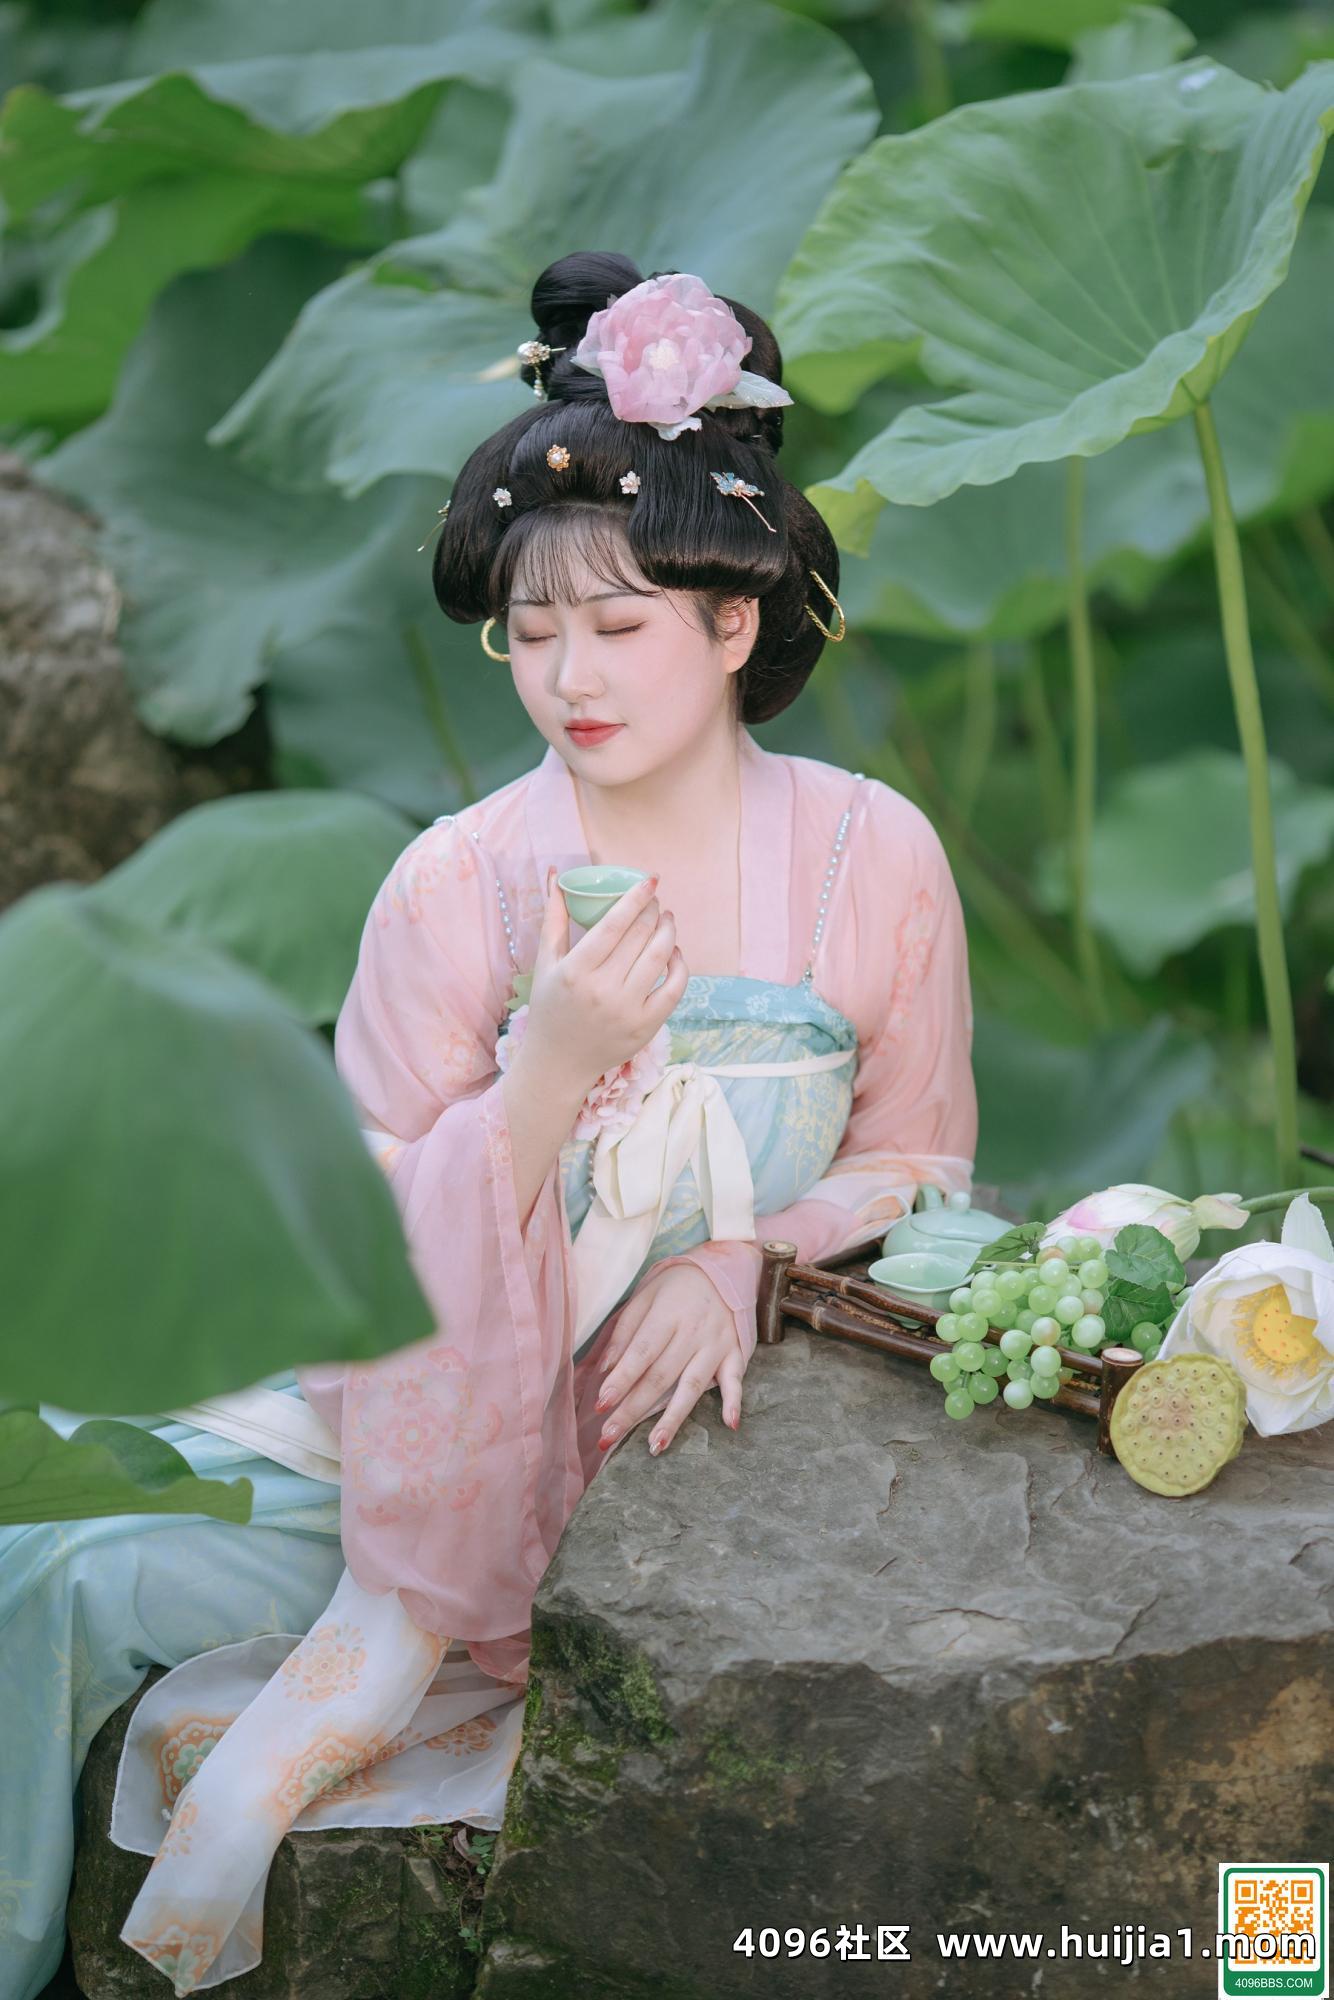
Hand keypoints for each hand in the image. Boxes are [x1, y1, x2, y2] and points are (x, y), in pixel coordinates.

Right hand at [523, 868, 688, 1092]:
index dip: (636, 897)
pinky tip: (674, 952)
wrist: (559, 1062)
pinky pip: (674, 988)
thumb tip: (557, 874)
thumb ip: (553, 917)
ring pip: (660, 957)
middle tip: (655, 901)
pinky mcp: (645, 1027)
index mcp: (576, 971)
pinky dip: (679, 965)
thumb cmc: (550, 1007)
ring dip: (668, 931)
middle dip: (653, 910)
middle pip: (640, 936)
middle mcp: (603, 990)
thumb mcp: (545, 963)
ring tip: (666, 919)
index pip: (614, 924)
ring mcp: (627, 1010)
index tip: (650, 880)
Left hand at [593, 1264, 745, 1455]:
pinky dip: (734, 1401)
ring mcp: (716, 1345)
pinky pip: (736, 1379)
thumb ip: (624, 1332)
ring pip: (692, 1387)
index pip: (641, 1353)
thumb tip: (605, 1369)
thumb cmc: (674, 1287)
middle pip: (660, 1377)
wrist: (722, 1271)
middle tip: (609, 1436)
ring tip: (655, 1445)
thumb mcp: (644, 1296)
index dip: (621, 1379)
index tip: (601, 1404)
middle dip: (633, 1409)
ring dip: (674, 1418)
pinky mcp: (735, 1352)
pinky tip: (729, 1424)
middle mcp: (693, 1332)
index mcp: (667, 1315)